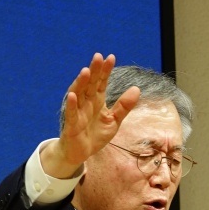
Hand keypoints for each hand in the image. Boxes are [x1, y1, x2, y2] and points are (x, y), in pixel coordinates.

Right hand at [40, 53, 140, 178]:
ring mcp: (78, 112)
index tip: (111, 57)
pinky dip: (72, 105)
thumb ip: (124, 106)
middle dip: (94, 71)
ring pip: (78, 95)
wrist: (81, 153)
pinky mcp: (71, 125)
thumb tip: (137, 89)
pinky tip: (74, 95)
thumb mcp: (114, 121)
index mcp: (97, 100)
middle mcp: (86, 103)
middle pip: (90, 84)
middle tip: (98, 56)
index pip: (101, 82)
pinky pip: (71, 113)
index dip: (105, 71)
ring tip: (85, 71)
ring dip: (81, 83)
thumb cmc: (95, 135)